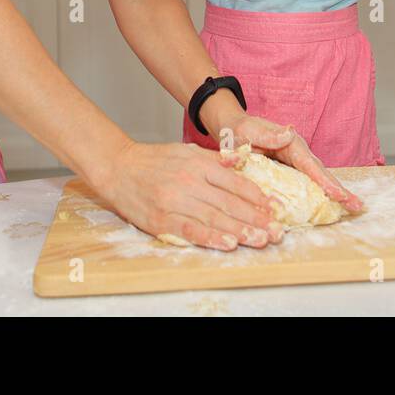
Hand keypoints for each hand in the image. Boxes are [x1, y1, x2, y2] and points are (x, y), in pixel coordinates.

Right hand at [93, 140, 282, 249]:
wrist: (118, 168)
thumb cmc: (153, 160)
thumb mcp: (186, 151)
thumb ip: (215, 160)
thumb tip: (241, 160)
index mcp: (198, 164)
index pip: (236, 183)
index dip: (258, 197)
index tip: (275, 208)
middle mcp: (190, 181)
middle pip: (230, 203)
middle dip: (256, 218)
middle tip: (277, 230)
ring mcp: (176, 201)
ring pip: (215, 218)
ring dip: (241, 231)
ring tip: (261, 239)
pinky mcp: (162, 219)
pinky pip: (191, 230)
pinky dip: (211, 238)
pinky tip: (228, 244)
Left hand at [210, 112, 364, 214]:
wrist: (234, 129)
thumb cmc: (240, 131)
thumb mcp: (249, 131)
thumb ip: (267, 135)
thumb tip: (289, 133)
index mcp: (291, 144)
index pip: (310, 165)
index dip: (324, 181)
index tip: (338, 194)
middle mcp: (298, 153)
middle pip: (322, 173)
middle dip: (339, 189)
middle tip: (357, 205)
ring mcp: (297, 162)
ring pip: (319, 179)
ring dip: (337, 193)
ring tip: (354, 207)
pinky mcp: (293, 171)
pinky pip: (310, 183)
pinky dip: (323, 194)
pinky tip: (334, 207)